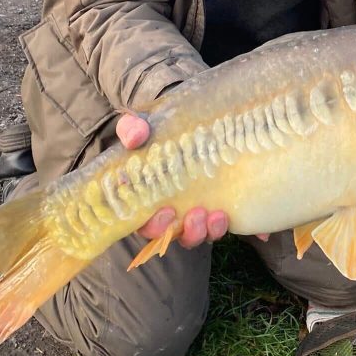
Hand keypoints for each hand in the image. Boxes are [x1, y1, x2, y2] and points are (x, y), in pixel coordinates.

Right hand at [116, 112, 229, 246]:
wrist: (200, 119)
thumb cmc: (165, 126)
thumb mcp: (145, 123)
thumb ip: (133, 127)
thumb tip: (134, 138)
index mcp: (144, 192)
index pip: (138, 218)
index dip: (149, 223)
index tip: (164, 211)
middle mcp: (165, 207)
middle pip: (161, 233)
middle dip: (168, 230)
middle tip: (180, 214)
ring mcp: (189, 209)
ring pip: (189, 236)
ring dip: (196, 232)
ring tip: (208, 215)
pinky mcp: (213, 207)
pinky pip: (212, 230)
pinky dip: (216, 228)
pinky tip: (222, 216)